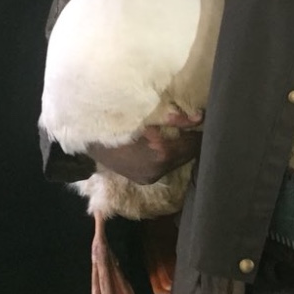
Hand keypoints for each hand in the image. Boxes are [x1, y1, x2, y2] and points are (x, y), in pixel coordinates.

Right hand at [88, 109, 202, 183]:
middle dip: (193, 141)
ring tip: (187, 134)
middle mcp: (156, 170)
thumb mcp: (147, 114)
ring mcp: (149, 177)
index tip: (205, 121)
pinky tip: (172, 144)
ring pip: (176, 162)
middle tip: (199, 127)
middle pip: (186, 155)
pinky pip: (165, 166)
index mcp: (160, 153)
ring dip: (183, 149)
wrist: (87, 138)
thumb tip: (199, 118)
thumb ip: (175, 117)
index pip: (191, 144)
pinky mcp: (143, 179)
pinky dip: (171, 155)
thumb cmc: (118, 119)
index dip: (199, 132)